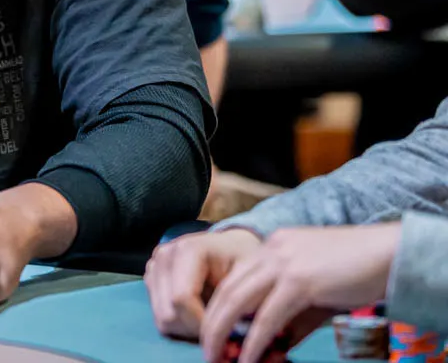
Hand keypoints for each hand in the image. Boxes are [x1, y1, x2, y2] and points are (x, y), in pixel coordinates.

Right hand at [144, 228, 262, 339]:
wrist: (230, 247)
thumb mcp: (247, 278)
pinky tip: (195, 311)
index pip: (182, 299)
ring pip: (161, 318)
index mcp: (188, 249)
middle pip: (168, 313)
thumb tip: (228, 336)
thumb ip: (234, 303)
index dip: (203, 324)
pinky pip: (158, 316)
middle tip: (219, 326)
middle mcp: (164, 255)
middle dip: (195, 328)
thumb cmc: (242, 262)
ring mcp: (154, 266)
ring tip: (208, 317)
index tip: (226, 331)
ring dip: (186, 328)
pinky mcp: (150, 278)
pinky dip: (179, 322)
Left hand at [200, 224, 399, 362]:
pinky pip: (267, 316)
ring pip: (237, 301)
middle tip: (207, 351)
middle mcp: (271, 249)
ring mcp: (283, 262)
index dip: (218, 309)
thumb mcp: (314, 292)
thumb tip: (272, 346)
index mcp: (272, 246)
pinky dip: (253, 340)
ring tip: (217, 357)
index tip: (213, 335)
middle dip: (210, 323)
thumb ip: (290, 316)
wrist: (390, 253)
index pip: (232, 279)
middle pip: (226, 289)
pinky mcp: (299, 280)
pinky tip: (248, 358)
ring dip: (221, 332)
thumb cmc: (356, 273)